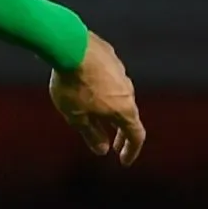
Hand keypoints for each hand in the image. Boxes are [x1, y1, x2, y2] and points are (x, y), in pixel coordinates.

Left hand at [50, 32, 144, 165]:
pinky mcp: (112, 61)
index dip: (132, 151)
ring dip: (112, 114)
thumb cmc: (72, 86)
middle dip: (121, 135)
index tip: (124, 161)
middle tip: (114, 147)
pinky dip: (104, 96)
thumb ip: (91, 134)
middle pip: (129, 117)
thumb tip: (102, 149)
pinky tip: (89, 95)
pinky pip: (110, 84)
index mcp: (124, 109)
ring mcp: (121, 75)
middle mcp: (129, 92)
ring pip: (120, 99)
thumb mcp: (76, 117)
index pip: (136, 135)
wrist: (71, 47)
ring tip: (98, 123)